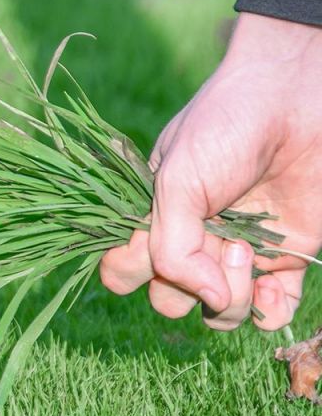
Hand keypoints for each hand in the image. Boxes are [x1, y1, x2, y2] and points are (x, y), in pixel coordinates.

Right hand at [99, 12, 321, 330]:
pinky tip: (272, 288)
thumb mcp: (177, 181)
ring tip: (247, 251)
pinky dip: (270, 312)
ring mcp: (237, 254)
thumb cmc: (223, 128)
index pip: (121, 271)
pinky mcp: (284, 259)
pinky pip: (270, 312)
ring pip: (218, 313)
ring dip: (231, 299)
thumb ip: (172, 248)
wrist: (293, 101)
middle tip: (212, 241)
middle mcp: (191, 240)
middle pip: (169, 301)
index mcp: (153, 217)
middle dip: (186, 286)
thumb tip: (206, 299)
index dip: (130, 272)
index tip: (149, 246)